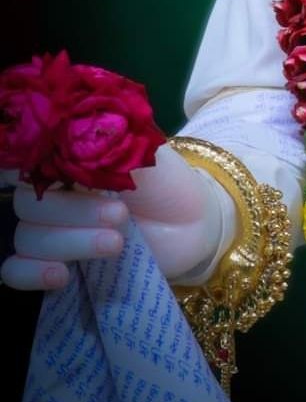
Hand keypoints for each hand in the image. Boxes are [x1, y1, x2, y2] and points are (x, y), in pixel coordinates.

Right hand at [1, 143, 227, 290]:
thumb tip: (75, 125)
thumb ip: (107, 141)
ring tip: (116, 242)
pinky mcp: (56, 262)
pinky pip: (16, 272)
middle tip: (120, 215)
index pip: (32, 163)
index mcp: (68, 161)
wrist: (192, 224)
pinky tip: (61, 275)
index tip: (68, 180)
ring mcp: (53, 230)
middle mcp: (53, 194)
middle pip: (30, 206)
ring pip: (28, 238)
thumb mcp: (142, 153)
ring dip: (69, 242)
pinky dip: (31, 274)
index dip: (41, 170)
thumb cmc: (166, 182)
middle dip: (73, 214)